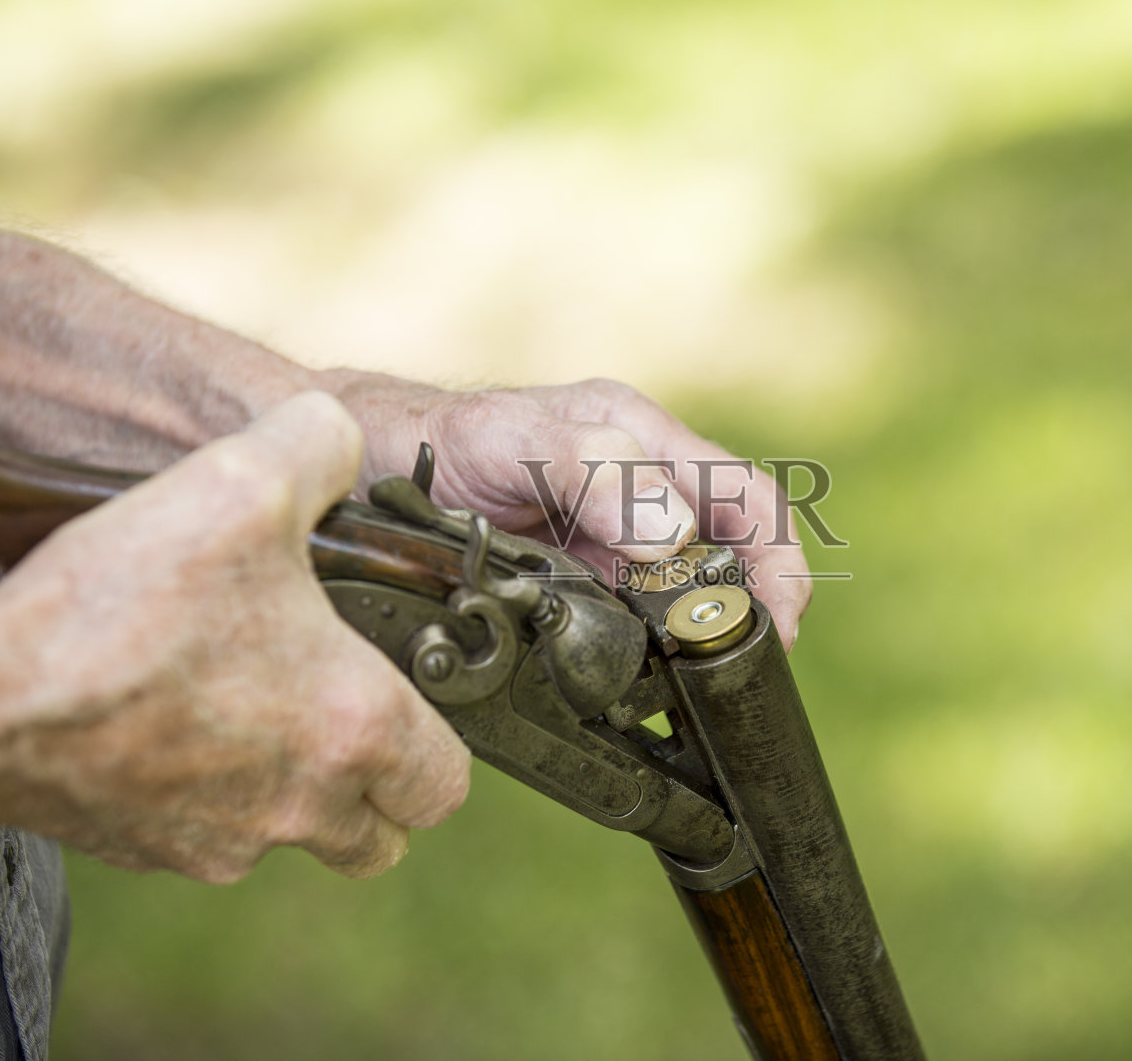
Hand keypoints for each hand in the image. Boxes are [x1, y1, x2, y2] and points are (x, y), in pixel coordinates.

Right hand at [0, 393, 468, 881]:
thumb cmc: (127, 602)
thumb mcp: (246, 480)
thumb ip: (322, 446)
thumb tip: (343, 439)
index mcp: (354, 726)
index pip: (446, 787)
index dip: (438, 743)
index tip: (409, 702)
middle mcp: (301, 803)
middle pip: (378, 839)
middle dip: (375, 789)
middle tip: (339, 715)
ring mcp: (222, 840)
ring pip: (290, 838)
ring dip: (289, 790)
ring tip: (248, 704)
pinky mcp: (149, 850)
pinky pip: (205, 839)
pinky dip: (206, 796)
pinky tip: (171, 722)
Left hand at [320, 372, 812, 649]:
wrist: (354, 473)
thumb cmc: (433, 438)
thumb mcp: (516, 440)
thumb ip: (598, 475)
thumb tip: (674, 539)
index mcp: (642, 443)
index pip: (747, 498)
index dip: (778, 561)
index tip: (775, 626)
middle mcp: (636, 496)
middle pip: (728, 559)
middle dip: (745, 617)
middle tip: (736, 677)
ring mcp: (605, 550)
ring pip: (681, 608)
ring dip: (694, 651)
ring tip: (688, 694)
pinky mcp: (572, 595)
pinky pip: (629, 636)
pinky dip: (644, 668)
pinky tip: (634, 694)